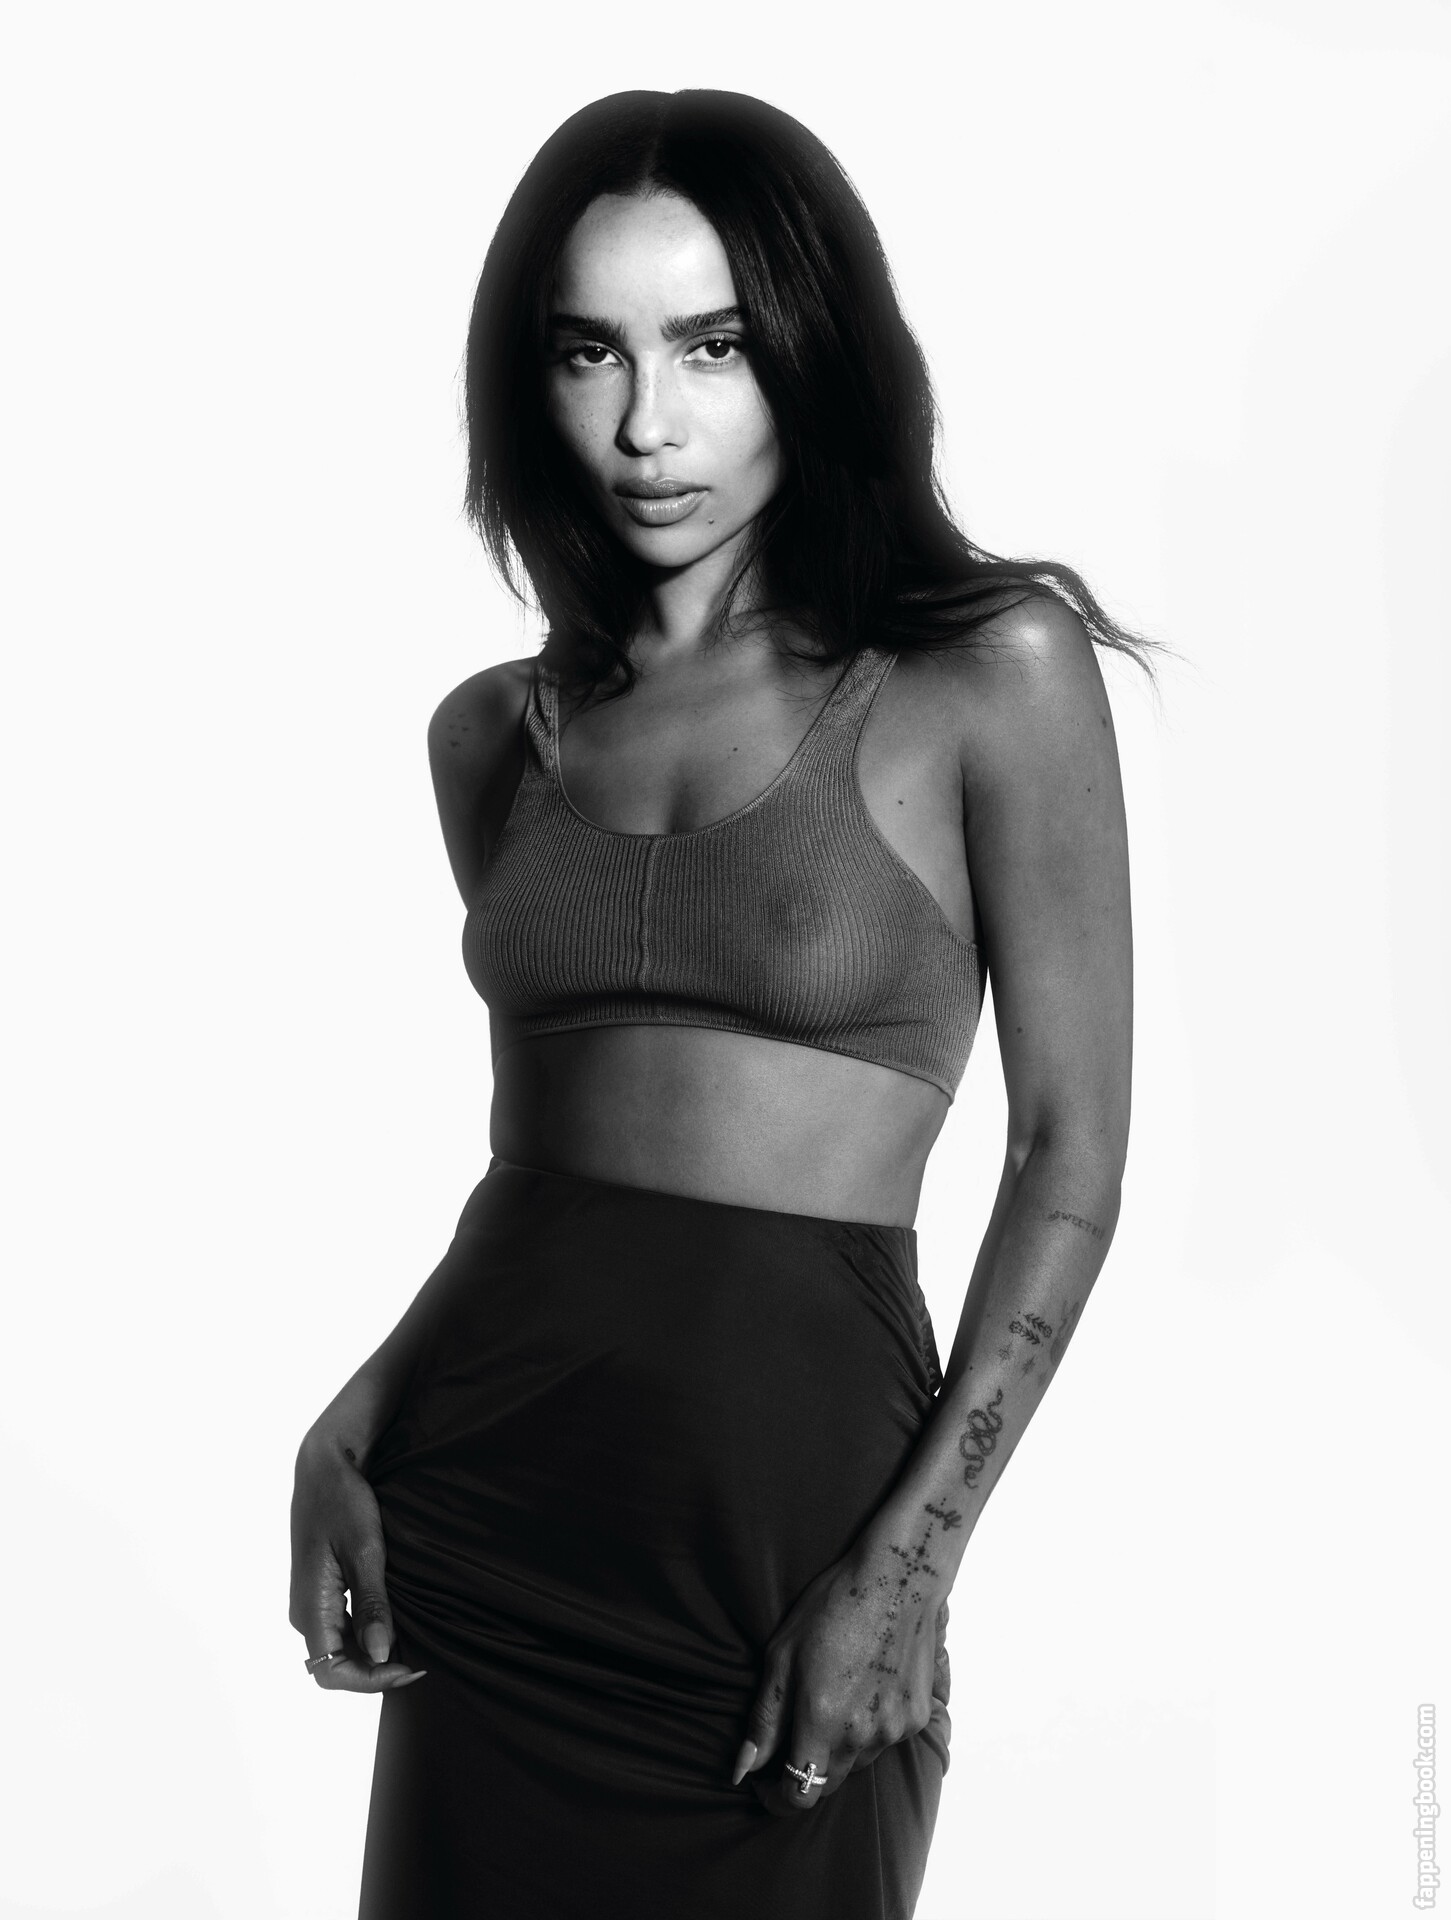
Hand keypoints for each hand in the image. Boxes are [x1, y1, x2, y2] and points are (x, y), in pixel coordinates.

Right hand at [288, 1434, 425, 1692]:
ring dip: (374, 1653)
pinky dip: (370, 1633)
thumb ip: (372, 1603)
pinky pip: (343, 1627)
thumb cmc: (342, 1500)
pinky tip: (398, 1623)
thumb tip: (379, 1654)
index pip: (331, 1672)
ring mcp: (312, 1602)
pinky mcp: (323, 1590)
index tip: (410, 1668)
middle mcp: (306, 1611)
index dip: (370, 1681)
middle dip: (376, 1671)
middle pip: (337, 1665)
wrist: (324, 1466)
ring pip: (341, 1648)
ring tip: (415, 1644)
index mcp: (310, 1607)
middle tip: (422, 1660)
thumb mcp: (365, 1549)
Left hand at [733, 1535, 948, 1814]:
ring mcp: (895, 1728)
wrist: (897, 1577)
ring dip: (839, 1747)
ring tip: (832, 1699)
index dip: (776, 1797)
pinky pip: (887, 1739)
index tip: (764, 1781)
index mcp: (823, 1722)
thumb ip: (764, 1720)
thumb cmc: (832, 1607)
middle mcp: (863, 1736)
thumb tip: (742, 1770)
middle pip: (828, 1783)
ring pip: (859, 1762)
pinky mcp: (919, 1715)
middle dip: (805, 1770)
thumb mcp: (782, 1656)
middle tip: (793, 1735)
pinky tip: (864, 1689)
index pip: (799, 1796)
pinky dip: (871, 1727)